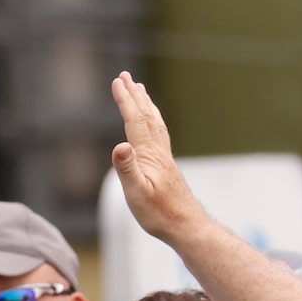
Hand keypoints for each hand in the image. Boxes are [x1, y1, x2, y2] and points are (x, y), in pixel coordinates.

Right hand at [109, 72, 201, 244]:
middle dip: (134, 94)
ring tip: (140, 90)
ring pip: (154, 122)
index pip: (134, 120)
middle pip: (145, 115)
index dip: (125, 100)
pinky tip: (152, 125)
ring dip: (145, 104)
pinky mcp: (166, 165)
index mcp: (148, 154)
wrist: (184, 224)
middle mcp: (158, 150)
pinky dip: (153, 121)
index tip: (117, 81)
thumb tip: (119, 146)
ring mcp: (163, 157)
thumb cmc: (158, 212)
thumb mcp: (136, 193)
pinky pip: (159, 134)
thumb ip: (127, 168)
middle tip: (125, 76)